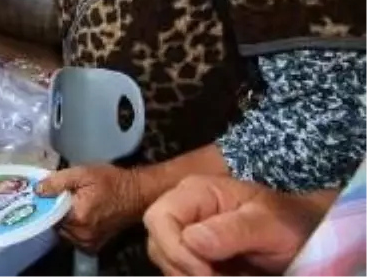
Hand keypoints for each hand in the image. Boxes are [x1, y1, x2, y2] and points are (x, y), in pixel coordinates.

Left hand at [37, 164, 144, 252]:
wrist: (137, 194)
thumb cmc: (111, 181)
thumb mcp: (82, 174)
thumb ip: (57, 182)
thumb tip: (37, 190)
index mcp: (78, 219)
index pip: (49, 214)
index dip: (46, 203)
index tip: (44, 193)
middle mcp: (82, 235)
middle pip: (56, 224)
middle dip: (56, 210)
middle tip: (60, 195)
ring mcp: (89, 242)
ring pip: (65, 231)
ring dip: (65, 218)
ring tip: (71, 202)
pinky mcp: (95, 244)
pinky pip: (75, 236)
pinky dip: (74, 225)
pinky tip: (79, 211)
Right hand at [144, 175, 324, 276]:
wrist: (303, 234)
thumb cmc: (289, 224)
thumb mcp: (270, 226)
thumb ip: (234, 230)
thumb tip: (192, 239)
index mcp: (196, 191)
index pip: (159, 218)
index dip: (175, 249)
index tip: (207, 273)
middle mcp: (182, 207)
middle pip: (156, 242)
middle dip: (181, 267)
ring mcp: (184, 229)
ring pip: (163, 259)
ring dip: (188, 275)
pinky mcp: (190, 250)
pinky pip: (177, 269)